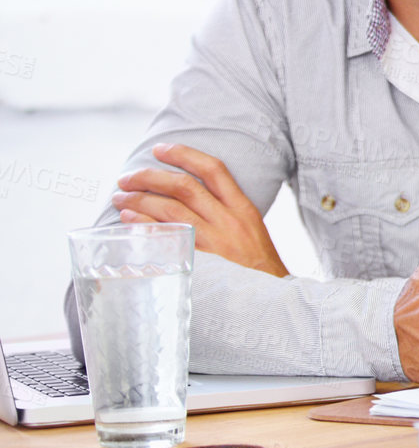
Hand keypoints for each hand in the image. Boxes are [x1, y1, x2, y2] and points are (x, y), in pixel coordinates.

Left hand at [113, 144, 287, 276]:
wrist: (269, 298)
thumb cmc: (257, 266)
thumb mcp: (251, 229)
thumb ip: (225, 210)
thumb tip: (187, 195)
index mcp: (243, 209)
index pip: (213, 170)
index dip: (184, 155)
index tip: (160, 149)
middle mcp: (228, 222)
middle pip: (184, 187)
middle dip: (150, 177)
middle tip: (128, 177)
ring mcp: (212, 243)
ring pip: (170, 210)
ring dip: (139, 200)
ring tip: (120, 197)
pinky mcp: (198, 263)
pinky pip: (164, 238)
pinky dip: (143, 225)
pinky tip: (130, 219)